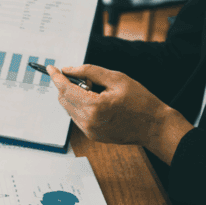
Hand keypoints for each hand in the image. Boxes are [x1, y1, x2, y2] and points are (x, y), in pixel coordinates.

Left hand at [46, 64, 193, 162]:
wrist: (154, 127)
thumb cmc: (140, 101)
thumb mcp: (117, 79)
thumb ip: (90, 72)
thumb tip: (69, 69)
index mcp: (94, 107)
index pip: (66, 89)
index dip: (57, 77)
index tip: (51, 68)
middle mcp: (88, 121)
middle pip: (64, 99)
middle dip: (67, 86)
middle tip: (84, 78)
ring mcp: (89, 131)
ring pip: (69, 108)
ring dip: (74, 96)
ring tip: (95, 91)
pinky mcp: (91, 135)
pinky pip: (77, 117)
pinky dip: (80, 106)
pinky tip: (96, 101)